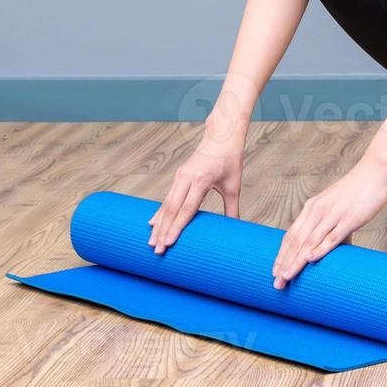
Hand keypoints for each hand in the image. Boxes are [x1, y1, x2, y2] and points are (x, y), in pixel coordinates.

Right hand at [147, 138, 242, 253]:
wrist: (222, 136)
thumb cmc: (230, 160)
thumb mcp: (233, 186)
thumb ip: (232, 209)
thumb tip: (235, 230)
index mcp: (201, 180)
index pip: (186, 209)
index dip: (177, 227)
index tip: (169, 244)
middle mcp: (187, 178)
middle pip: (171, 209)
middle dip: (163, 231)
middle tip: (156, 250)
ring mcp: (180, 176)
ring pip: (166, 204)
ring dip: (158, 224)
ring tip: (151, 242)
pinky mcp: (178, 176)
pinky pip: (167, 197)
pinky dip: (159, 212)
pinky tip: (152, 224)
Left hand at [271, 159, 386, 288]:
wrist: (376, 170)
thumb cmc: (358, 191)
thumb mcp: (337, 207)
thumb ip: (330, 225)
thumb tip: (328, 247)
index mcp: (312, 207)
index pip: (291, 235)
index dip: (282, 255)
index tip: (274, 272)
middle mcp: (318, 210)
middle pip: (296, 240)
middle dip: (284, 263)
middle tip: (276, 283)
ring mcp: (333, 213)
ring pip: (310, 240)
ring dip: (297, 261)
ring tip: (287, 276)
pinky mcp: (350, 217)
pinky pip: (333, 235)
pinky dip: (320, 248)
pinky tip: (310, 259)